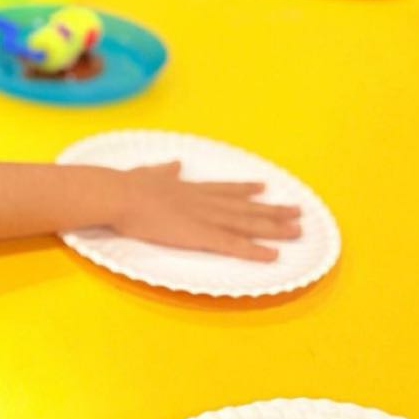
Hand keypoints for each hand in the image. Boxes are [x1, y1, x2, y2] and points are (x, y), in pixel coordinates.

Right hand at [108, 162, 301, 261]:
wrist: (121, 195)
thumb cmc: (127, 185)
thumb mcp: (148, 172)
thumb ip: (164, 170)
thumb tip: (174, 163)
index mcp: (190, 189)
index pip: (224, 190)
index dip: (246, 190)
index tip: (263, 187)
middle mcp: (205, 201)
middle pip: (245, 207)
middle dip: (272, 210)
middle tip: (297, 211)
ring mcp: (205, 218)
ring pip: (247, 224)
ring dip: (274, 228)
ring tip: (297, 231)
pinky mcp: (201, 235)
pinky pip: (234, 245)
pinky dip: (255, 251)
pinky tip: (273, 256)